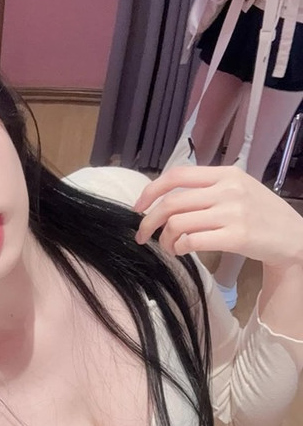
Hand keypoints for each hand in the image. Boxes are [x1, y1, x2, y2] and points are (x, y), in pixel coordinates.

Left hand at [134, 165, 302, 268]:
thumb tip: (166, 200)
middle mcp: (228, 190)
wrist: (294, 237)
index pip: (177, 176)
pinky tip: (182, 251)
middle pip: (171, 203)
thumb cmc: (261, 215)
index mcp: (225, 174)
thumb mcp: (238, 190)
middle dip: (149, 222)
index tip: (138, 207)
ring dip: (165, 240)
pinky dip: (179, 248)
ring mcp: (233, 213)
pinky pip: (192, 241)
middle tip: (142, 236)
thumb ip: (207, 190)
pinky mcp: (237, 236)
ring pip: (177, 224)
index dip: (150, 191)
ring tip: (170, 247)